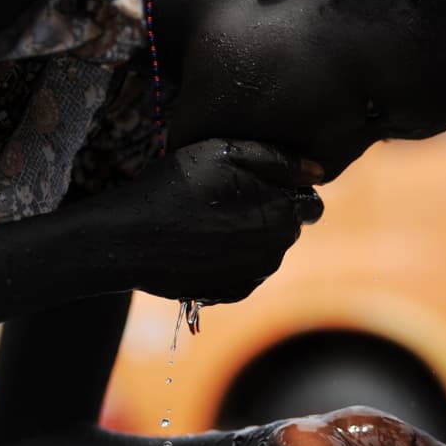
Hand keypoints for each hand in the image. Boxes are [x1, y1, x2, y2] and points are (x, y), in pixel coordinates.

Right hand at [102, 139, 323, 302]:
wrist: (128, 238)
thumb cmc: (177, 186)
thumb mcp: (226, 153)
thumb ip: (279, 160)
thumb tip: (317, 171)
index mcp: (282, 215)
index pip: (311, 203)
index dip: (289, 188)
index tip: (259, 181)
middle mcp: (275, 252)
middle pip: (287, 227)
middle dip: (270, 212)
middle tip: (227, 196)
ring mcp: (252, 276)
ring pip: (265, 250)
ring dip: (249, 235)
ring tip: (209, 219)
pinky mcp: (229, 293)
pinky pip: (243, 271)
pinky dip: (231, 258)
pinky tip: (202, 243)